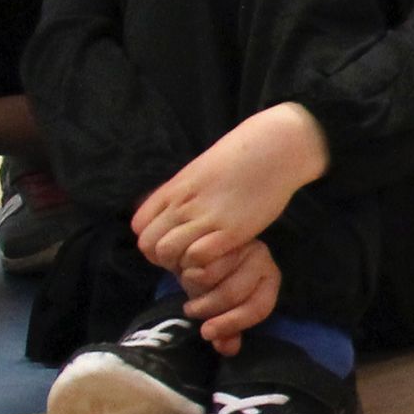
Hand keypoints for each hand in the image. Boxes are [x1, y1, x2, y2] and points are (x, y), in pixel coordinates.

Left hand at [132, 102, 328, 276]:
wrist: (274, 148)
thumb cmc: (242, 157)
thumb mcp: (200, 172)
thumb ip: (183, 194)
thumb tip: (173, 213)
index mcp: (172, 190)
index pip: (139, 227)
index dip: (154, 241)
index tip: (175, 242)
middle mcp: (181, 205)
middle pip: (149, 246)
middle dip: (165, 258)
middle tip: (190, 256)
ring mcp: (204, 217)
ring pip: (167, 253)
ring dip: (183, 263)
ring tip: (206, 259)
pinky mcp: (230, 230)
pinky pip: (197, 257)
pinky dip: (204, 265)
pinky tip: (221, 256)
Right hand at [179, 237, 280, 353]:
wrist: (198, 248)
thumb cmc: (215, 282)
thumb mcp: (223, 307)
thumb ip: (228, 329)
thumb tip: (227, 349)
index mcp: (269, 280)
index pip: (258, 307)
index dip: (232, 324)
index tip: (206, 333)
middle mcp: (262, 259)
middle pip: (232, 294)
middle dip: (206, 308)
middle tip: (192, 310)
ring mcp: (242, 243)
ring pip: (210, 276)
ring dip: (192, 288)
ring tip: (187, 288)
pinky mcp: (218, 233)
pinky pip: (195, 258)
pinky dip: (185, 269)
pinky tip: (181, 269)